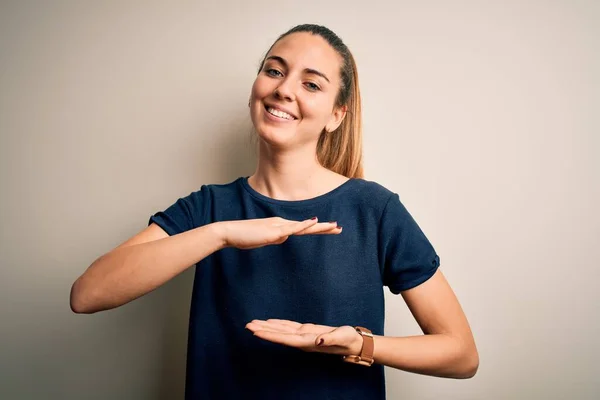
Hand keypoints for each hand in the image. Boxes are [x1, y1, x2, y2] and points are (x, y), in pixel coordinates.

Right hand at [216, 217, 340, 249]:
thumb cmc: (244, 237)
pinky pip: (291, 228)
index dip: (317, 229)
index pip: (303, 228)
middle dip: (324, 228)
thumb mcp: (263, 240)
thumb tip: (284, 239)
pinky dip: (303, 225)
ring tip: (335, 226)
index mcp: (280, 226)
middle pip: (307, 226)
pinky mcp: (273, 231)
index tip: (331, 229)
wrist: (229, 233)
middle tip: (340, 228)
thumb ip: (275, 238)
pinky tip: (314, 222)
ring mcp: (278, 226)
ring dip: (320, 227)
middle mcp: (282, 223)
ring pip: (303, 226)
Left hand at [245, 319, 362, 356]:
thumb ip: (330, 339)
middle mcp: (302, 340)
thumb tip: (319, 340)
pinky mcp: (306, 330)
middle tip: (247, 326)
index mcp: (308, 342)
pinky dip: (278, 324)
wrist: (353, 343)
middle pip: (279, 335)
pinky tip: (269, 322)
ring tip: (253, 323)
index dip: (270, 336)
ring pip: (281, 331)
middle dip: (263, 331)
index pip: (285, 339)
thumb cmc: (348, 340)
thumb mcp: (342, 338)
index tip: (257, 333)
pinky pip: (288, 327)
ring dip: (267, 327)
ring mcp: (303, 336)